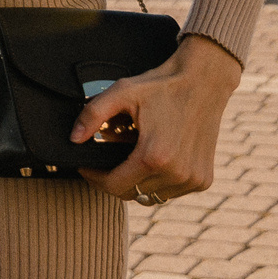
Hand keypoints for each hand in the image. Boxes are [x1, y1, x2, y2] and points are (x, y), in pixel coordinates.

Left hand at [74, 33, 243, 205]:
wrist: (204, 82)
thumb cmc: (160, 86)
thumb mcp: (121, 92)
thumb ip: (92, 115)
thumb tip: (74, 139)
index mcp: (154, 157)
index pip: (114, 186)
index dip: (94, 178)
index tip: (86, 166)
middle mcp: (176, 174)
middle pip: (131, 194)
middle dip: (112, 180)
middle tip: (103, 163)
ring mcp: (193, 180)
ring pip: (150, 196)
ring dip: (136, 182)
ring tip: (128, 158)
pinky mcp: (203, 180)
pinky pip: (170, 192)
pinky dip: (157, 182)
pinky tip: (152, 161)